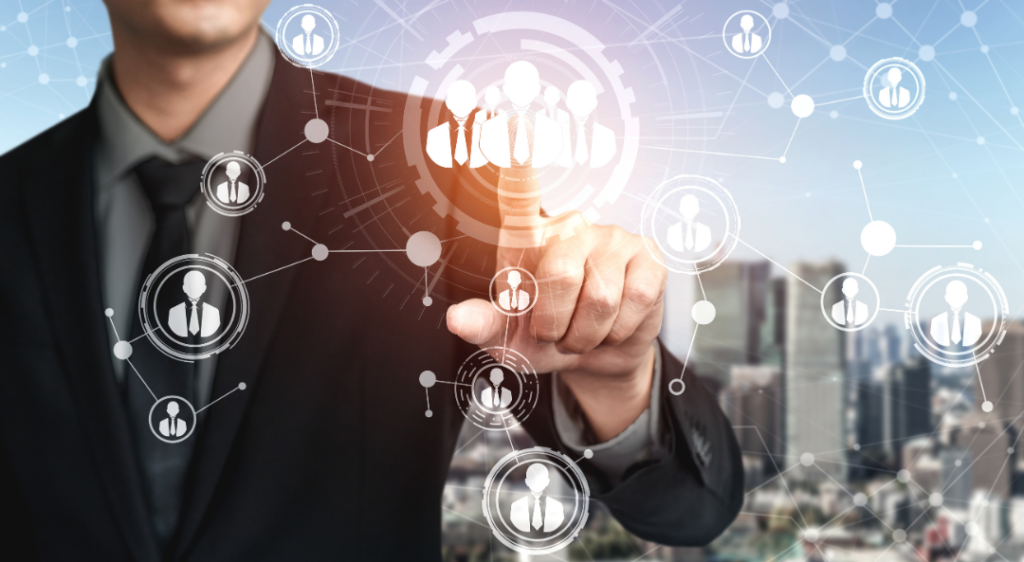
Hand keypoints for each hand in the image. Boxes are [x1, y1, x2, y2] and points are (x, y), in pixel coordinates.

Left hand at [446, 166, 666, 441]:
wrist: (595, 356)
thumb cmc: (544, 337)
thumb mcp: (506, 338)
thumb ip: (483, 327)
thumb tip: (456, 320)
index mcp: (529, 238)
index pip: (520, 195)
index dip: (519, 162)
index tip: (515, 124)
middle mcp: (571, 227)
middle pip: (560, 277)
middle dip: (556, 325)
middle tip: (555, 334)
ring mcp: (613, 238)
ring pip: (601, 299)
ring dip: (588, 334)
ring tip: (583, 331)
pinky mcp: (649, 256)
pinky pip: (635, 301)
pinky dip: (620, 330)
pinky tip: (614, 325)